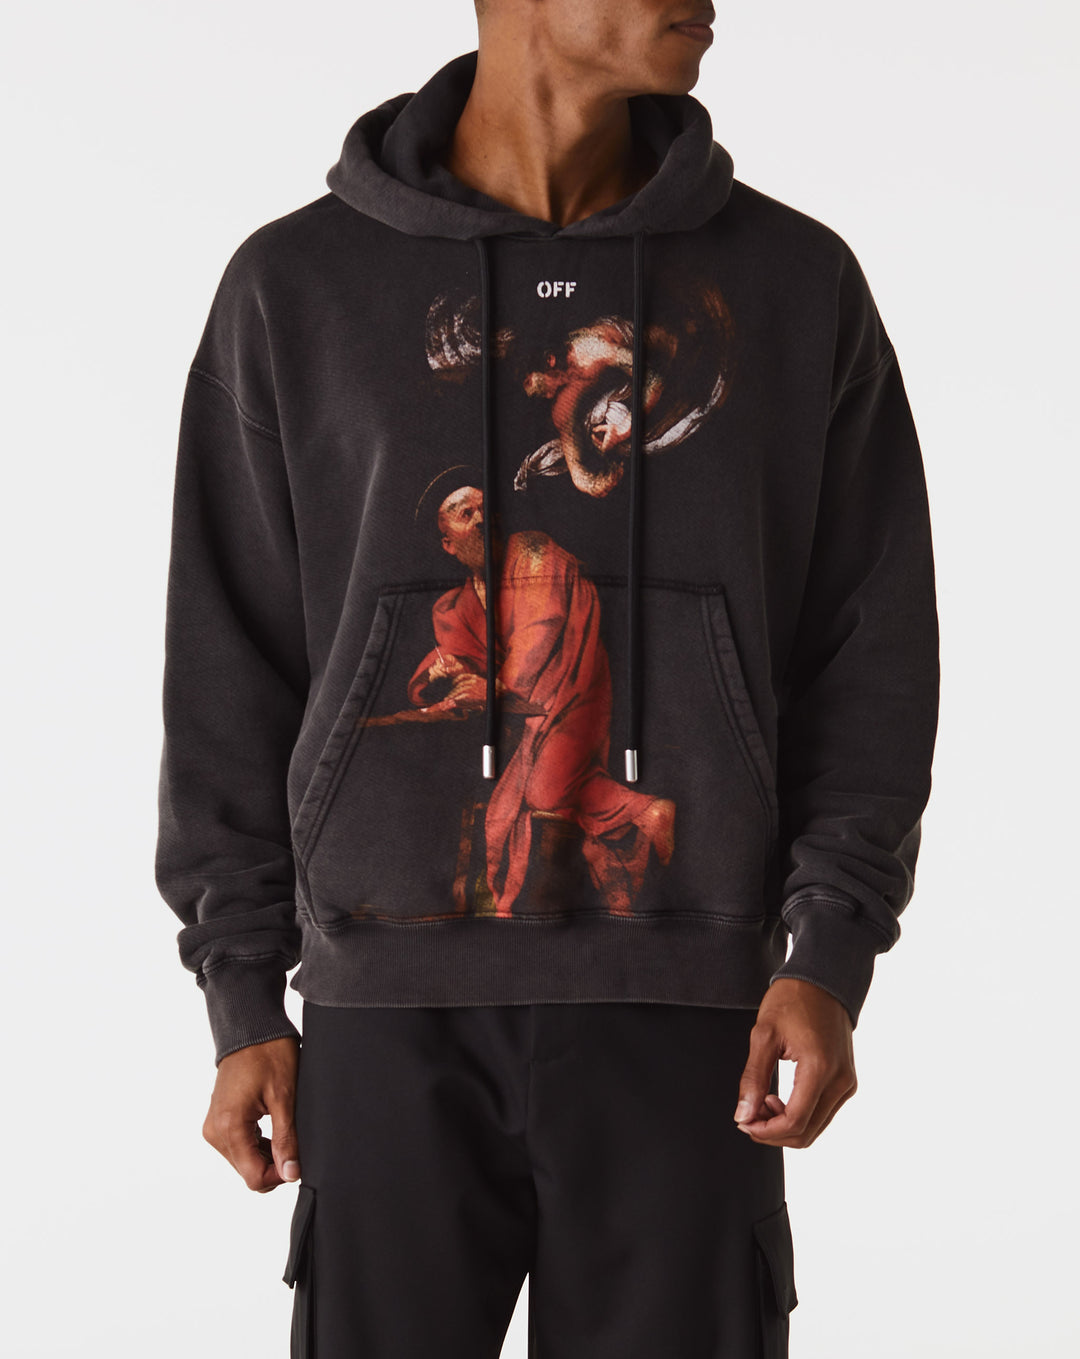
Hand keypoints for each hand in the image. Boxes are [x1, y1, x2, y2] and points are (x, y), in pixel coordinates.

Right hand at [202, 1035, 301, 1190]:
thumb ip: (286, 1139)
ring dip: (266, 1154)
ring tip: (285, 1128)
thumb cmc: (269, 1053)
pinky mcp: (217, 1120)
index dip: (281, 1175)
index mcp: (228, 1127)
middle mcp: (215, 1131)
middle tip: (295, 1139)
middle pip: (248, 1171)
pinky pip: (238, 1146)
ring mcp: (214, 1126)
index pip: (254, 1177)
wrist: (251, 1027)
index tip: (299, 1158)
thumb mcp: (285, 1097)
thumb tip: (291, 1173)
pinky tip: (273, 1127)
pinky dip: (257, 1144)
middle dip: (274, 1164)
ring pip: (244, 1161)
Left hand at [733, 978, 856, 1147]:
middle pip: (806, 1133)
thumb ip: (753, 1079)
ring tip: (761, 1101)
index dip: (765, 1131)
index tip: (743, 1122)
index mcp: (820, 1068)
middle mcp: (840, 1081)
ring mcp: (847, 1083)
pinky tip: (778, 1098)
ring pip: (815, 1128)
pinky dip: (799, 1116)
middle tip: (747, 1114)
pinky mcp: (846, 1082)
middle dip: (773, 1132)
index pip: (795, 1122)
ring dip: (785, 1125)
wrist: (822, 980)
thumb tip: (743, 1117)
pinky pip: (822, 1114)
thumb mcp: (763, 1035)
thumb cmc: (791, 1000)